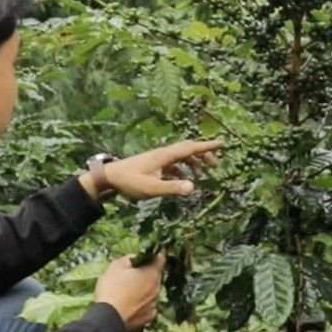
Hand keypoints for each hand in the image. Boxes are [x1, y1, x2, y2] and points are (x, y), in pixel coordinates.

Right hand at [94, 253, 165, 330]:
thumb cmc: (112, 289)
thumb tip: (134, 258)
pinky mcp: (148, 318)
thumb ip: (128, 259)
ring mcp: (153, 304)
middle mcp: (157, 289)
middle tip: (134, 272)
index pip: (160, 259)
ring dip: (145, 289)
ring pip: (152, 292)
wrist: (108, 318)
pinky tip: (134, 303)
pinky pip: (148, 306)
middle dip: (148, 273)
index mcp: (151, 274)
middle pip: (155, 276)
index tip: (153, 252)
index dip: (156, 254)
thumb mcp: (115, 266)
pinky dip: (143, 303)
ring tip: (130, 290)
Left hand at [101, 139, 224, 200]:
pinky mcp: (153, 164)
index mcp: (165, 155)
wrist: (109, 177)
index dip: (207, 147)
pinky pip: (173, 163)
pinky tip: (183, 180)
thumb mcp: (152, 188)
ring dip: (193, 163)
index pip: (190, 148)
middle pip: (188, 150)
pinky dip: (182, 169)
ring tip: (202, 175)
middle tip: (216, 165)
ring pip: (181, 156)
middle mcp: (163, 153)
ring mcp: (158, 158)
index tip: (223, 143)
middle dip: (203, 155)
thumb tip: (193, 187)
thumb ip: (172, 188)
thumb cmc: (129, 182)